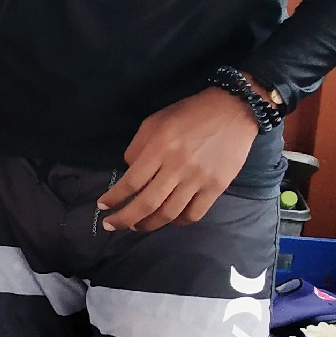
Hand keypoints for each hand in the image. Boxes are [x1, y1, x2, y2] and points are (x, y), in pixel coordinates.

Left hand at [97, 87, 260, 232]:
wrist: (233, 110)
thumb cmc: (189, 113)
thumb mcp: (154, 121)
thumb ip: (137, 147)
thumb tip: (128, 172)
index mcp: (160, 148)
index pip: (131, 182)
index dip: (114, 197)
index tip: (103, 205)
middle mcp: (178, 167)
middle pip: (147, 204)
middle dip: (125, 219)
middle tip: (111, 225)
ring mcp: (199, 179)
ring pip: (169, 213)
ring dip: (149, 224)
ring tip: (137, 226)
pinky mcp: (217, 187)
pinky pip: (194, 214)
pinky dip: (178, 222)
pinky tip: (168, 220)